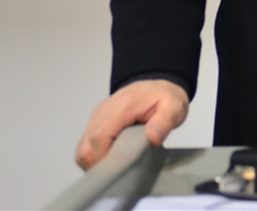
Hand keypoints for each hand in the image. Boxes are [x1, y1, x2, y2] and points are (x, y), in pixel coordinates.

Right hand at [75, 79, 189, 168]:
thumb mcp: (174, 107)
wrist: (157, 87)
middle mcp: (105, 110)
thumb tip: (152, 137)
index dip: (104, 158)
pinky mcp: (95, 121)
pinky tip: (112, 157)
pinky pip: (86, 145)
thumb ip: (164, 122)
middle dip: (99, 164)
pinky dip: (94, 156)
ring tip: (116, 164)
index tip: (118, 170)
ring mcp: (97, 116)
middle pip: (86, 146)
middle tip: (119, 170)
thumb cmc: (164, 98)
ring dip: (94, 162)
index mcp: (122, 106)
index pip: (99, 137)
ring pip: (82, 148)